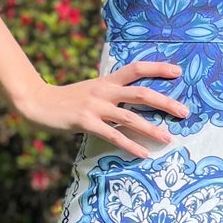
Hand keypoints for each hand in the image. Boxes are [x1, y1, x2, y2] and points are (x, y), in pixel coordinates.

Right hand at [16, 59, 187, 158]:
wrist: (37, 102)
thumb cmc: (68, 100)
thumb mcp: (93, 91)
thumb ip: (112, 94)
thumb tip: (135, 103)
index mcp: (107, 80)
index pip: (137, 68)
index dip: (158, 68)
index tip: (178, 72)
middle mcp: (104, 90)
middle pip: (141, 93)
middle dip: (165, 102)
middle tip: (185, 112)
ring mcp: (95, 106)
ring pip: (130, 116)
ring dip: (151, 129)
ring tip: (168, 139)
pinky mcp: (86, 122)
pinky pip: (113, 135)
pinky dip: (130, 145)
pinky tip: (143, 154)